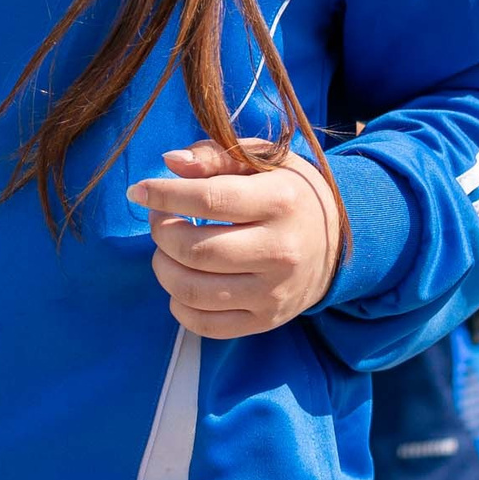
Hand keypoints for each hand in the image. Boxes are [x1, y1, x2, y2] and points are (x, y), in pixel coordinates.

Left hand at [129, 140, 341, 338]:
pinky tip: (181, 280)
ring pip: (195, 291)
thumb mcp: (262, 159)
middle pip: (196, 250)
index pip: (209, 199)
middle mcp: (280, 250)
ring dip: (163, 268)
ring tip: (166, 250)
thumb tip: (169, 163)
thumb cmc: (289, 190)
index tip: (138, 191)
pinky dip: (179, 305)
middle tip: (158, 219)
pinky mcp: (266, 321)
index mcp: (280, 201)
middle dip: (161, 232)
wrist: (340, 241)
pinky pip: (206, 325)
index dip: (164, 195)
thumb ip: (215, 154)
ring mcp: (273, 292)